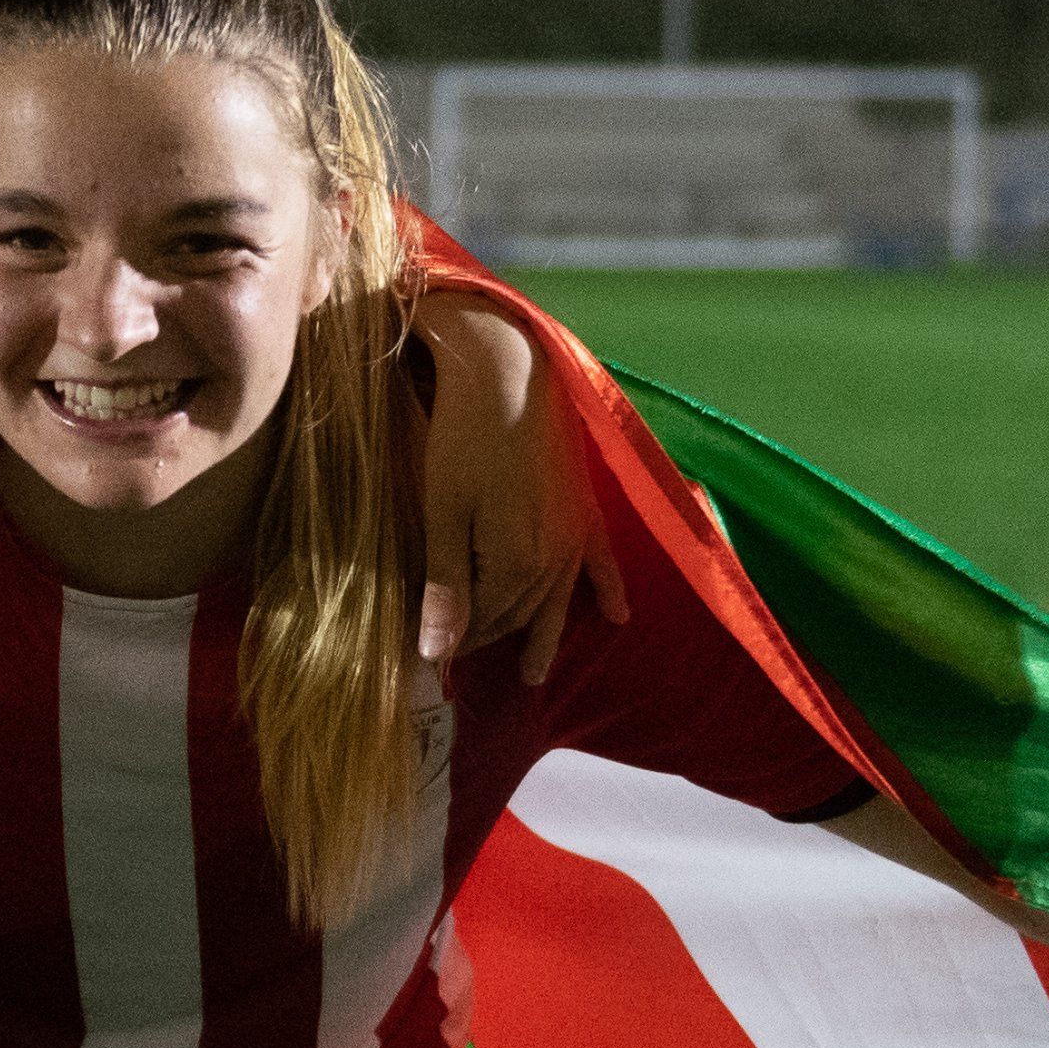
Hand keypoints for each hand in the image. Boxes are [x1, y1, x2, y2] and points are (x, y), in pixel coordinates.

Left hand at [413, 294, 619, 679]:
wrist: (509, 375)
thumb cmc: (464, 440)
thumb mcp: (444, 514)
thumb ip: (446, 586)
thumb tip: (437, 654)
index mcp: (516, 564)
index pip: (483, 621)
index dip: (455, 639)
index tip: (430, 655)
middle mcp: (554, 559)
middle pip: (518, 613)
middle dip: (490, 636)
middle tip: (461, 658)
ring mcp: (574, 535)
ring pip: (557, 599)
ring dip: (544, 634)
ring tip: (534, 673)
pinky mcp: (585, 507)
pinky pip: (601, 559)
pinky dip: (608, 587)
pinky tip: (618, 614)